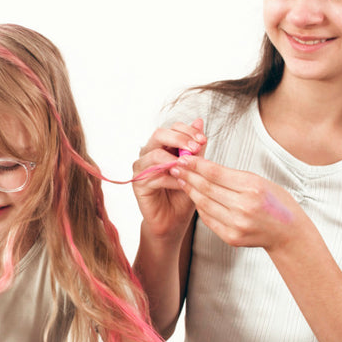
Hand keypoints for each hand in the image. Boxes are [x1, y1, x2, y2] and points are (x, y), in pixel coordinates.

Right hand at [133, 119, 205, 238]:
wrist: (175, 220)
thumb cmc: (184, 194)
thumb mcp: (195, 168)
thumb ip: (196, 147)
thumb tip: (199, 121)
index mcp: (163, 146)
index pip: (172, 128)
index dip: (188, 131)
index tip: (203, 140)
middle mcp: (149, 153)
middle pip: (159, 134)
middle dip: (180, 138)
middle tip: (196, 147)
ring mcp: (142, 168)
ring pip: (154, 154)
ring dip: (175, 159)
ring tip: (190, 167)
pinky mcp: (138, 184)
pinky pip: (154, 175)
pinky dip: (171, 179)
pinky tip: (183, 184)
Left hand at [171, 155, 302, 250]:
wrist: (288, 233)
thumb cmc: (276, 203)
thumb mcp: (260, 181)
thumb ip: (233, 176)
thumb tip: (204, 166)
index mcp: (253, 188)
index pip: (216, 173)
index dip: (196, 164)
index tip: (183, 157)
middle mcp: (244, 207)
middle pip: (206, 188)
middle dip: (188, 175)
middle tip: (175, 166)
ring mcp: (237, 224)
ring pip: (204, 204)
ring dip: (190, 191)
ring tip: (181, 180)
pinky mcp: (231, 237)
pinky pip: (208, 219)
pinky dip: (200, 207)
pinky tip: (194, 197)